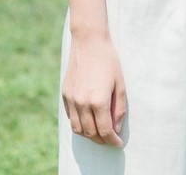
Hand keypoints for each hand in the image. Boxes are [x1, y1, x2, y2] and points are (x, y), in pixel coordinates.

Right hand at [62, 32, 126, 146]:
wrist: (89, 41)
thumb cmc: (108, 60)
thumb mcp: (120, 84)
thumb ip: (119, 108)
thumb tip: (116, 128)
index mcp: (98, 101)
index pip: (105, 131)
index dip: (113, 141)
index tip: (118, 143)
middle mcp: (82, 103)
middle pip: (91, 133)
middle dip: (102, 140)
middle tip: (110, 139)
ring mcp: (71, 99)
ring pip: (78, 129)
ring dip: (89, 135)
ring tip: (99, 132)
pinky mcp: (65, 93)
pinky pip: (71, 116)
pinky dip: (79, 123)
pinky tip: (88, 119)